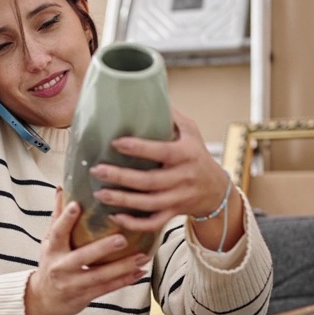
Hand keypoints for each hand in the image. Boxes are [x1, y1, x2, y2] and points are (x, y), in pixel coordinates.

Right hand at [24, 188, 150, 314]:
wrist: (44, 299)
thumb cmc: (50, 263)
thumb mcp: (49, 241)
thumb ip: (57, 217)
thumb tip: (62, 189)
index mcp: (52, 249)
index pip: (58, 232)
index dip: (65, 219)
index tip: (76, 204)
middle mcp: (61, 267)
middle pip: (82, 256)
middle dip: (102, 248)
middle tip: (122, 238)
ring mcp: (73, 283)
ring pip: (99, 275)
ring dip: (122, 266)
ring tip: (142, 256)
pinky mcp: (84, 296)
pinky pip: (107, 288)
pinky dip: (125, 280)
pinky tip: (140, 271)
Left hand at [89, 109, 243, 250]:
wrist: (216, 190)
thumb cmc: (197, 155)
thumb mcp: (190, 131)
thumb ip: (170, 116)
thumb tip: (146, 91)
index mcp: (186, 154)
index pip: (161, 151)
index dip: (139, 148)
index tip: (116, 142)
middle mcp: (182, 177)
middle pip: (149, 181)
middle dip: (121, 177)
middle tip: (97, 170)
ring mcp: (178, 198)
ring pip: (148, 204)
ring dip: (122, 200)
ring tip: (99, 193)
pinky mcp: (173, 213)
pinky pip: (153, 223)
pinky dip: (134, 223)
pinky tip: (115, 217)